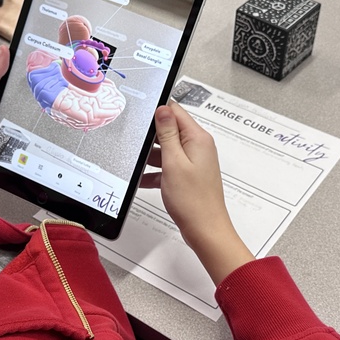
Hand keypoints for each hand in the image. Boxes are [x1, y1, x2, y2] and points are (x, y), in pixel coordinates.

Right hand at [142, 103, 253, 284]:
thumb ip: (167, 134)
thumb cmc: (193, 200)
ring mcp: (194, 162)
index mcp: (198, 139)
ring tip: (135, 164)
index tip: (140, 116)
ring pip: (167, 150)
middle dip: (151, 137)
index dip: (157, 111)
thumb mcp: (174, 162)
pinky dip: (156, 173)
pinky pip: (168, 167)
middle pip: (170, 131)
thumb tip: (163, 109)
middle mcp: (198, 147)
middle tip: (134, 143)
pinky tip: (142, 180)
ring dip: (151, 157)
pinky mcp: (188, 176)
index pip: (176, 112)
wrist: (205, 230)